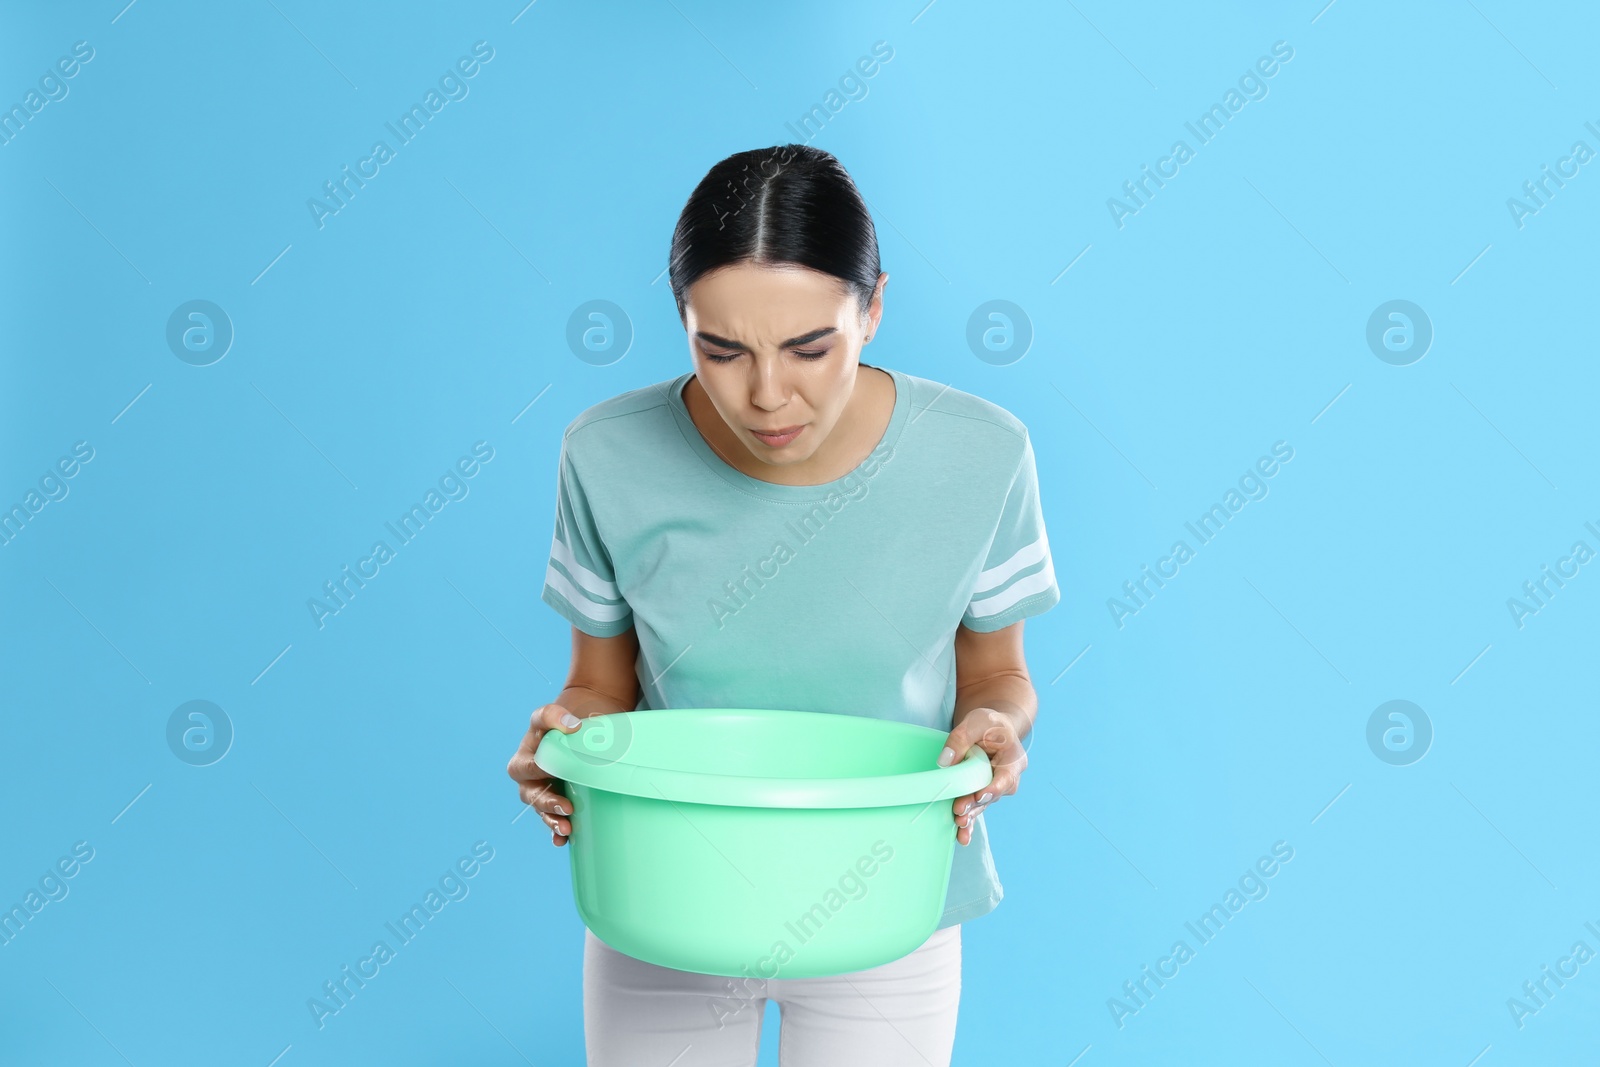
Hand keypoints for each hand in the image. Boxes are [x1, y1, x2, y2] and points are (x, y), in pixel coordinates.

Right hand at [506, 702, 583, 846]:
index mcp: (526, 754)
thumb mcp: (559, 713)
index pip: (528, 763)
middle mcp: (529, 775)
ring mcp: (541, 790)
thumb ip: (556, 716)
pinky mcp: (554, 801)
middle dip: (546, 802)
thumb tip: (572, 727)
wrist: (581, 727)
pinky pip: (551, 820)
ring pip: (540, 809)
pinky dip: (556, 832)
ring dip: (551, 820)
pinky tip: (563, 840)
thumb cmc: (568, 721)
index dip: (539, 768)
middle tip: (565, 806)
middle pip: (530, 793)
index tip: (554, 772)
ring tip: (566, 827)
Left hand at [938, 707, 1026, 846]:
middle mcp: (1009, 778)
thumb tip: (945, 761)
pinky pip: (977, 808)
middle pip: (993, 794)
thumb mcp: (976, 722)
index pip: (1006, 777)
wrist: (993, 730)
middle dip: (976, 804)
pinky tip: (961, 836)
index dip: (993, 788)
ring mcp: (996, 788)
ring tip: (958, 825)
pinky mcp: (983, 793)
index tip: (979, 795)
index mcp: (1014, 759)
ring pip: (984, 804)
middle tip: (959, 812)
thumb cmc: (988, 724)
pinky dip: (969, 821)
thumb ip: (961, 738)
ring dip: (971, 815)